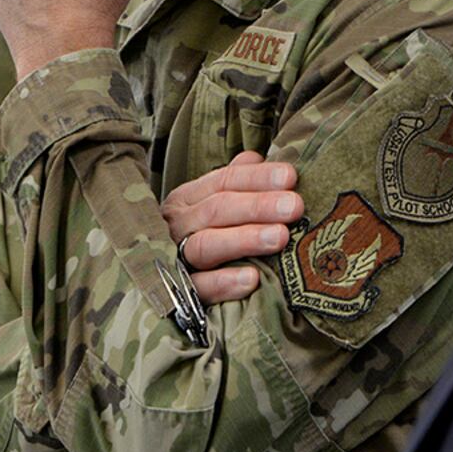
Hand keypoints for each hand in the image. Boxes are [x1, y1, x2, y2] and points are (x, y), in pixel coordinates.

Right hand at [161, 151, 301, 303]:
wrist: (157, 283)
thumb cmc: (199, 237)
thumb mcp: (210, 204)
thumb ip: (234, 182)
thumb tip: (255, 157)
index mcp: (187, 199)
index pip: (223, 181)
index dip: (257, 178)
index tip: (290, 177)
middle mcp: (178, 225)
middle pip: (216, 209)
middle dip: (258, 205)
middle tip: (294, 206)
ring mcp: (174, 258)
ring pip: (205, 245)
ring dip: (245, 239)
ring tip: (280, 237)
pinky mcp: (178, 294)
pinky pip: (199, 287)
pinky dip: (224, 283)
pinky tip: (252, 279)